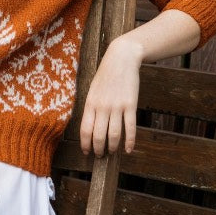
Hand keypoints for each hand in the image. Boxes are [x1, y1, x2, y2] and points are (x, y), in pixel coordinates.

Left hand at [79, 35, 141, 157]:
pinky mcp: (130, 105)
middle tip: (100, 155)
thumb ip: (91, 107)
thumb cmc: (106, 75)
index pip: (85, 129)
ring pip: (114, 135)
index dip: (85, 144)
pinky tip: (129, 149)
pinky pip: (130, 128)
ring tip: (112, 152)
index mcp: (90, 102)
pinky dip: (130, 141)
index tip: (87, 152)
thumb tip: (89, 126)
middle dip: (99, 149)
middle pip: (98, 135)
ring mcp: (117, 106)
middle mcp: (102, 106)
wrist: (121, 59)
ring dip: (112, 147)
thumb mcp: (93, 89)